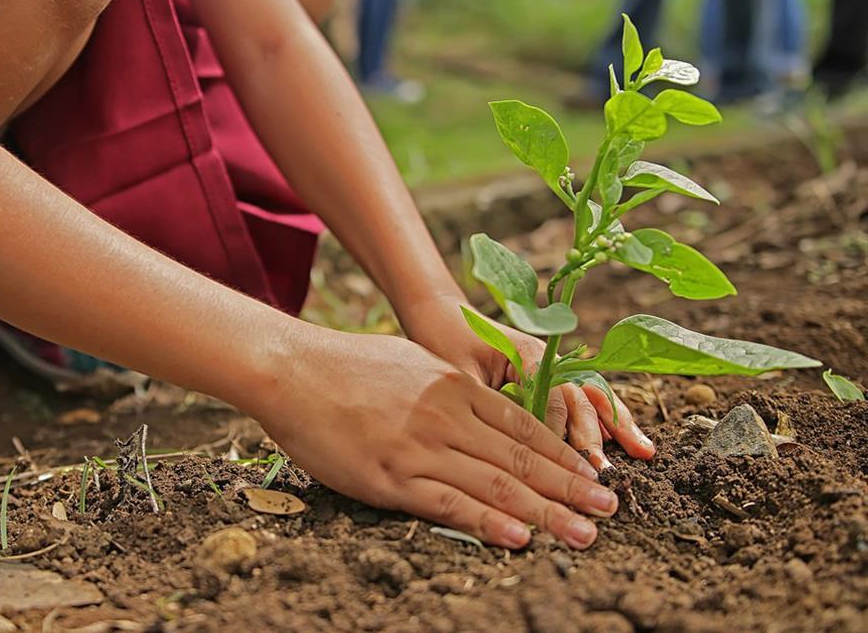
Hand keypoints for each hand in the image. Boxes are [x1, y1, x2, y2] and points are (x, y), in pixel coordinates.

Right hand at [245, 330, 619, 548]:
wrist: (291, 369)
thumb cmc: (347, 365)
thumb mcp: (412, 363)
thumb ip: (450, 388)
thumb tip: (481, 406)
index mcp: (454, 387)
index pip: (524, 427)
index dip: (564, 455)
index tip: (594, 476)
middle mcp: (446, 416)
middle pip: (522, 459)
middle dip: (570, 488)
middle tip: (609, 511)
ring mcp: (419, 448)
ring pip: (495, 485)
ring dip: (546, 512)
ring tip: (583, 533)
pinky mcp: (389, 477)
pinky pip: (448, 504)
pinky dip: (487, 523)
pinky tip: (519, 538)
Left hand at [399, 294, 654, 469]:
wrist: (441, 315)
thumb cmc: (444, 343)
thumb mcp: (459, 375)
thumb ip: (487, 403)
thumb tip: (506, 445)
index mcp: (527, 354)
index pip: (552, 399)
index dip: (559, 434)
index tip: (564, 467)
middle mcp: (548, 359)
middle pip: (579, 399)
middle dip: (593, 437)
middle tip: (602, 473)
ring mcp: (554, 366)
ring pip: (591, 398)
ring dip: (616, 426)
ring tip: (644, 453)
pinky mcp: (552, 377)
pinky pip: (585, 398)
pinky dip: (608, 419)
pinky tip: (632, 441)